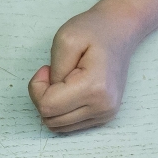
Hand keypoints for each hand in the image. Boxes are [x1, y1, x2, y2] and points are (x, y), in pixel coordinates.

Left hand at [28, 4, 142, 133]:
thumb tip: (48, 95)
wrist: (120, 30)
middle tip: (53, 73)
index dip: (37, 88)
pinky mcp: (104, 116)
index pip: (47, 106)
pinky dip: (62, 110)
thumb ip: (53, 72)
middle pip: (51, 120)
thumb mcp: (65, 40)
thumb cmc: (93, 30)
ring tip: (63, 81)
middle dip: (43, 97)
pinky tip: (70, 90)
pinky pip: (69, 125)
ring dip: (52, 105)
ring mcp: (105, 114)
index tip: (45, 68)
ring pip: (58, 126)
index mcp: (95, 88)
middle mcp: (103, 107)